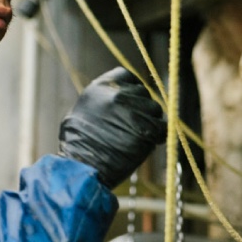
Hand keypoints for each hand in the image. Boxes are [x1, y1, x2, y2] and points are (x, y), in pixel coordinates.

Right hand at [58, 67, 166, 187]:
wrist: (82, 166)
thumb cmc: (78, 143)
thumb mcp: (83, 110)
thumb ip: (103, 99)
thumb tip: (119, 98)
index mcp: (101, 87)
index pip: (127, 76)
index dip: (132, 88)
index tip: (132, 101)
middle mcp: (118, 95)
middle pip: (143, 92)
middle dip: (142, 107)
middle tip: (135, 123)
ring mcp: (133, 111)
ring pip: (155, 109)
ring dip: (151, 121)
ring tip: (139, 134)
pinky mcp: (145, 129)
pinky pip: (162, 127)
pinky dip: (159, 135)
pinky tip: (150, 142)